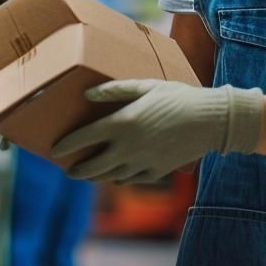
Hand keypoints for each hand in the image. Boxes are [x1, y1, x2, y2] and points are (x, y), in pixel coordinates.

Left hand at [51, 80, 264, 184]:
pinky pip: (131, 180)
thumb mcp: (146, 86)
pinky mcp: (155, 172)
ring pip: (110, 176)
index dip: (66, 145)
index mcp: (122, 123)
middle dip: (77, 170)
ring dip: (96, 176)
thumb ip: (116, 91)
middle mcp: (127, 147)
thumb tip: (88, 94)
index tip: (54, 149)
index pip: (84, 137)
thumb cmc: (178, 96)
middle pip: (92, 166)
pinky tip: (117, 175)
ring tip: (89, 174)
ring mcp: (141, 163)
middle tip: (68, 170)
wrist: (210, 121)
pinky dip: (120, 178)